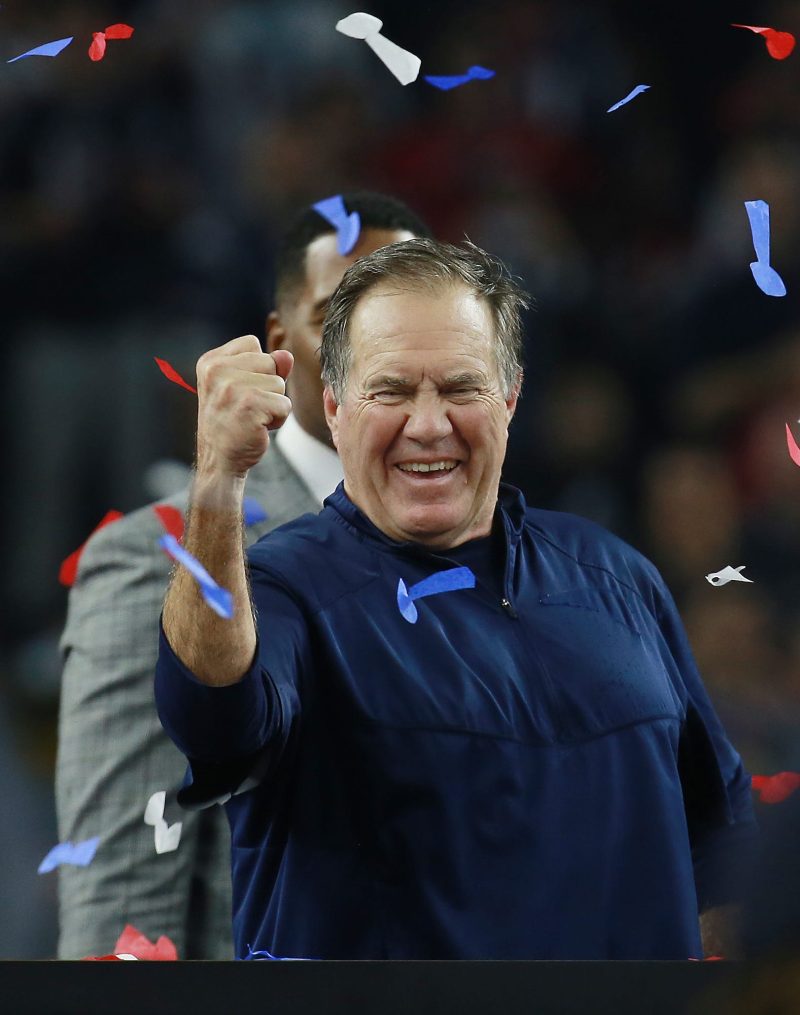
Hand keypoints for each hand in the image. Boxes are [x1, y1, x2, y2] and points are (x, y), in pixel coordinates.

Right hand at [195, 335, 292, 477]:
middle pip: (270, 362)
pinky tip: (257, 428)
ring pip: (279, 384)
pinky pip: (284, 404)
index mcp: (210, 361)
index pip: (252, 343)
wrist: (219, 460)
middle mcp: (217, 370)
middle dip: (268, 387)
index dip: (256, 368)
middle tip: (246, 407)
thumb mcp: (243, 387)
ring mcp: (232, 387)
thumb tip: (286, 356)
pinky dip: (278, 419)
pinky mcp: (250, 405)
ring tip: (251, 418)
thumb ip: (265, 366)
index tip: (239, 390)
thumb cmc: (232, 422)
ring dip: (273, 404)